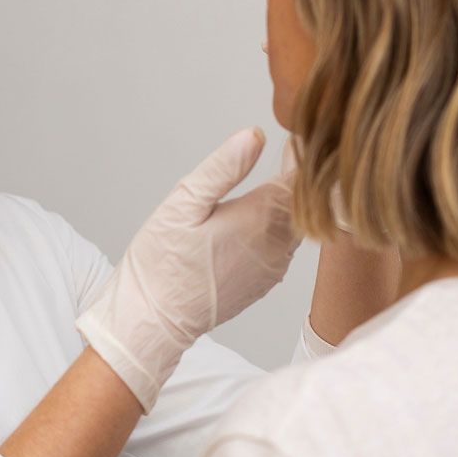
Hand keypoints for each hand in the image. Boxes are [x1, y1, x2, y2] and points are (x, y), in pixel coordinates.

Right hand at [76, 128, 302, 411]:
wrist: (154, 321)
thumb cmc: (162, 263)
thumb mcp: (183, 203)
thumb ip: (223, 168)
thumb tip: (254, 135)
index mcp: (261, 218)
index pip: (300, 176)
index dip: (301, 154)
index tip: (296, 135)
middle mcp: (277, 244)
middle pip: (303, 201)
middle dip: (298, 176)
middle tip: (292, 150)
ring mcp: (273, 267)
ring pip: (295, 225)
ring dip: (289, 203)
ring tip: (278, 178)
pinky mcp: (263, 283)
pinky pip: (283, 246)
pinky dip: (278, 227)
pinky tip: (258, 218)